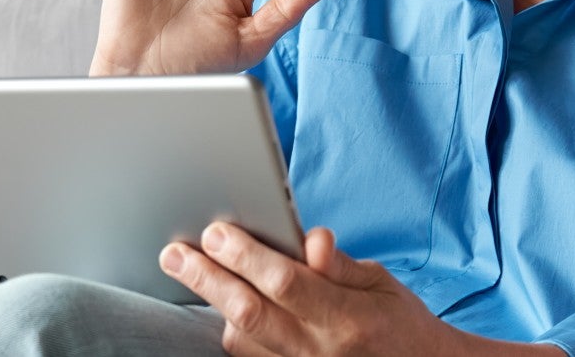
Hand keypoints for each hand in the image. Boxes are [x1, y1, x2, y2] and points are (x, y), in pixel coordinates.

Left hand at [159, 223, 471, 356]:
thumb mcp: (380, 283)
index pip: (285, 282)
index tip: (216, 230)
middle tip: (174, 253)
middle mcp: (320, 352)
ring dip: (215, 305)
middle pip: (249, 313)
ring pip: (242, 341)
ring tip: (194, 270)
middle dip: (207, 279)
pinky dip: (233, 334)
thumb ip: (339, 264)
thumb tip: (311, 238)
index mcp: (347, 318)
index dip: (245, 255)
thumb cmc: (400, 323)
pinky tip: (224, 308)